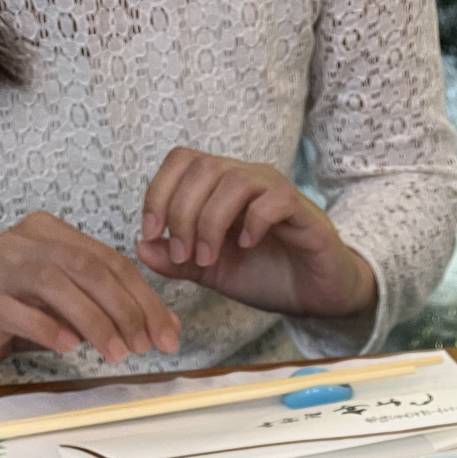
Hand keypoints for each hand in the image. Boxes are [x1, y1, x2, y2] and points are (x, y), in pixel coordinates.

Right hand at [0, 211, 180, 382]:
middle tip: (147, 346)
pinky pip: (19, 312)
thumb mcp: (71, 304)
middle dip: (126, 310)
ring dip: (94, 322)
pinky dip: (48, 329)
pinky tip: (69, 348)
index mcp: (53, 232)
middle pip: (89, 268)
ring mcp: (1, 266)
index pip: (111, 261)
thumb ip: (112, 307)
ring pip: (57, 285)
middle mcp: (26, 240)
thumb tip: (167, 328)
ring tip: (117, 354)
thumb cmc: (20, 310)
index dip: (146, 299)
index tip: (169, 336)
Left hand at [136, 150, 376, 320]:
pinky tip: (246, 246)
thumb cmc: (267, 276)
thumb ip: (178, 261)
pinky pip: (273, 200)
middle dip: (182, 212)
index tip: (152, 233)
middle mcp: (246, 180)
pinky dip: (252, 221)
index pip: (181, 162)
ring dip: (211, 221)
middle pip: (202, 168)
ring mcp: (274, 192)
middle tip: (183, 255)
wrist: (315, 295)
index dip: (159, 191)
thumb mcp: (213, 273)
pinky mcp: (301, 211)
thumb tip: (140, 247)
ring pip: (233, 181)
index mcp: (220, 188)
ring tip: (209, 259)